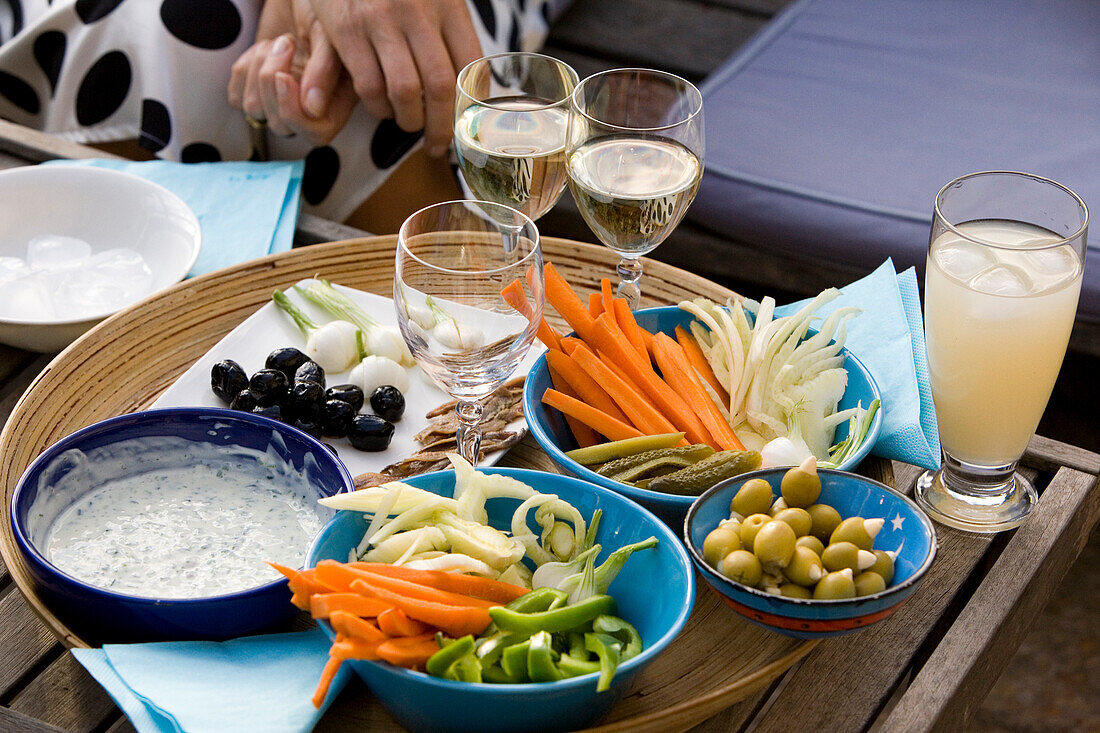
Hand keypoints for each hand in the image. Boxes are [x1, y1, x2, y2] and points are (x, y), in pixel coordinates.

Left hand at [228, 0, 356, 144]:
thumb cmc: (320, 11)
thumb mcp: (329, 34)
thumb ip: (325, 70)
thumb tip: (312, 109)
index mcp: (337, 101)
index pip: (316, 134)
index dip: (294, 114)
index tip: (284, 77)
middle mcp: (309, 109)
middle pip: (281, 126)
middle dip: (272, 84)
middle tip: (285, 44)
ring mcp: (280, 102)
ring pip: (255, 112)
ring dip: (258, 71)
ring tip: (277, 43)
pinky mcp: (254, 91)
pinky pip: (237, 99)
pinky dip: (242, 72)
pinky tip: (262, 51)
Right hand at [307, 0, 482, 156]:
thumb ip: (451, 34)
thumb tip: (474, 88)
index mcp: (447, 5)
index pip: (471, 66)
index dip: (471, 105)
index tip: (468, 126)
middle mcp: (417, 13)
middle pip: (439, 87)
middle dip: (441, 127)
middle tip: (438, 144)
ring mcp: (380, 21)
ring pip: (404, 92)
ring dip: (408, 120)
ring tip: (408, 123)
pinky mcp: (347, 30)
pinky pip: (368, 85)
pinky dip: (377, 106)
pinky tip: (381, 107)